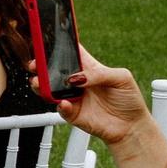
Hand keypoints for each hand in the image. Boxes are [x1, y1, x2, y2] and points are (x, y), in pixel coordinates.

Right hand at [28, 42, 149, 147]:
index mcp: (89, 68)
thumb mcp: (121, 78)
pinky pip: (59, 108)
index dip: (58, 46)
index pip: (70, 53)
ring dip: (40, 85)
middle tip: (35, 64)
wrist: (131, 126)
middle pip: (53, 70)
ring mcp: (73, 97)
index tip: (46, 41)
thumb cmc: (128, 99)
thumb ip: (99, 74)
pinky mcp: (72, 113)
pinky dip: (59, 105)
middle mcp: (77, 82)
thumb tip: (77, 77)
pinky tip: (64, 103)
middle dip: (40, 66)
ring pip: (49, 89)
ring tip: (39, 83)